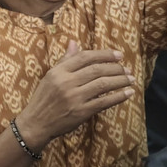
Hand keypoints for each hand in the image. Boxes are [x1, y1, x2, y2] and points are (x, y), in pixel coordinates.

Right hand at [16, 40, 134, 149]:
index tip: (119, 55)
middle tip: (127, 69)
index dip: (104, 54)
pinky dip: (119, 96)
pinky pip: (104, 102)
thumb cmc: (43, 99)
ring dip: (120, 80)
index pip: (85, 57)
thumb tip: (74, 42)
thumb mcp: (50, 77)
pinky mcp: (81, 112)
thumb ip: (64, 60)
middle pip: (97, 70)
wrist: (36, 123)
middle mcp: (66, 82)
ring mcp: (74, 97)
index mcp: (58, 72)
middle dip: (116, 68)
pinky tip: (128, 93)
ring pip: (103, 84)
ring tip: (130, 79)